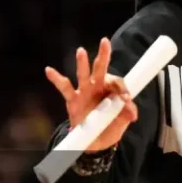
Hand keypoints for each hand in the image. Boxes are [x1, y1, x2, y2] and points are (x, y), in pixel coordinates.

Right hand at [45, 37, 137, 151]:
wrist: (96, 140)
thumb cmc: (110, 125)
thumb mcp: (123, 119)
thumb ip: (128, 112)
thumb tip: (132, 112)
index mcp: (111, 89)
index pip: (117, 82)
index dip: (122, 89)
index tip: (127, 99)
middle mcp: (98, 86)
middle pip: (101, 68)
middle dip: (103, 55)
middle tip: (105, 42)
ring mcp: (84, 91)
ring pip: (83, 74)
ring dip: (82, 63)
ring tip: (81, 51)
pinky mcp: (73, 100)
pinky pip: (64, 88)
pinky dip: (56, 79)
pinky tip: (49, 70)